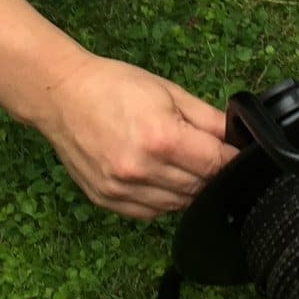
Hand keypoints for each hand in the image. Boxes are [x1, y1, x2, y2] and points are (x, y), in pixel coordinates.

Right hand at [36, 55, 235, 218]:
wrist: (62, 96)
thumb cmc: (114, 86)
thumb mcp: (169, 92)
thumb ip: (208, 119)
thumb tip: (236, 138)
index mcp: (162, 139)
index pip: (215, 164)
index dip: (230, 157)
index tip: (232, 151)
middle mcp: (141, 170)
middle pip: (199, 187)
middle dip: (209, 171)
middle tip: (202, 152)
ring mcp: (122, 190)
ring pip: (177, 204)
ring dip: (188, 188)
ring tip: (178, 162)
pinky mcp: (107, 201)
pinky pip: (151, 212)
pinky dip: (163, 199)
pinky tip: (158, 177)